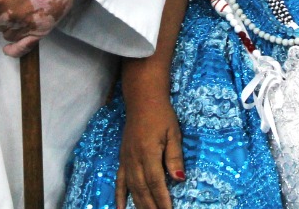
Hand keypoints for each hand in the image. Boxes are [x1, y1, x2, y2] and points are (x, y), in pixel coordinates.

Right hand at [116, 80, 184, 208]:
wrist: (142, 100)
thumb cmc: (162, 115)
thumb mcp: (173, 133)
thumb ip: (175, 157)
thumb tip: (179, 179)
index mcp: (148, 152)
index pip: (156, 182)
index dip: (163, 200)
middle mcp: (134, 158)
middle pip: (143, 189)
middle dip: (152, 207)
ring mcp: (126, 159)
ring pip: (132, 188)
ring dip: (140, 204)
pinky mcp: (123, 158)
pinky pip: (120, 180)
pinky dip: (120, 195)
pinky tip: (120, 208)